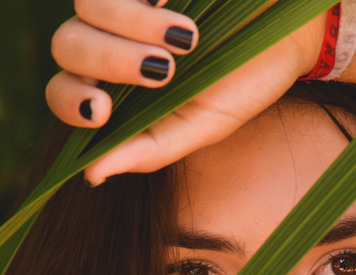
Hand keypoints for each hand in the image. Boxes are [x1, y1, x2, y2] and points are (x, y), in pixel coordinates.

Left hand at [48, 0, 323, 184]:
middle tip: (164, 70)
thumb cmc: (244, 82)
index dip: (69, 100)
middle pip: (69, 45)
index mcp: (117, 87)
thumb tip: (93, 176)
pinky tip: (176, 3)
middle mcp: (111, 40)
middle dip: (110, 61)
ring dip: (130, 23)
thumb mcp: (202, 125)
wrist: (292, 33)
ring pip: (88, 5)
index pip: (64, 93)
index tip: (101, 109)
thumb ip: (149, 150)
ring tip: (188, 36)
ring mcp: (128, 2)